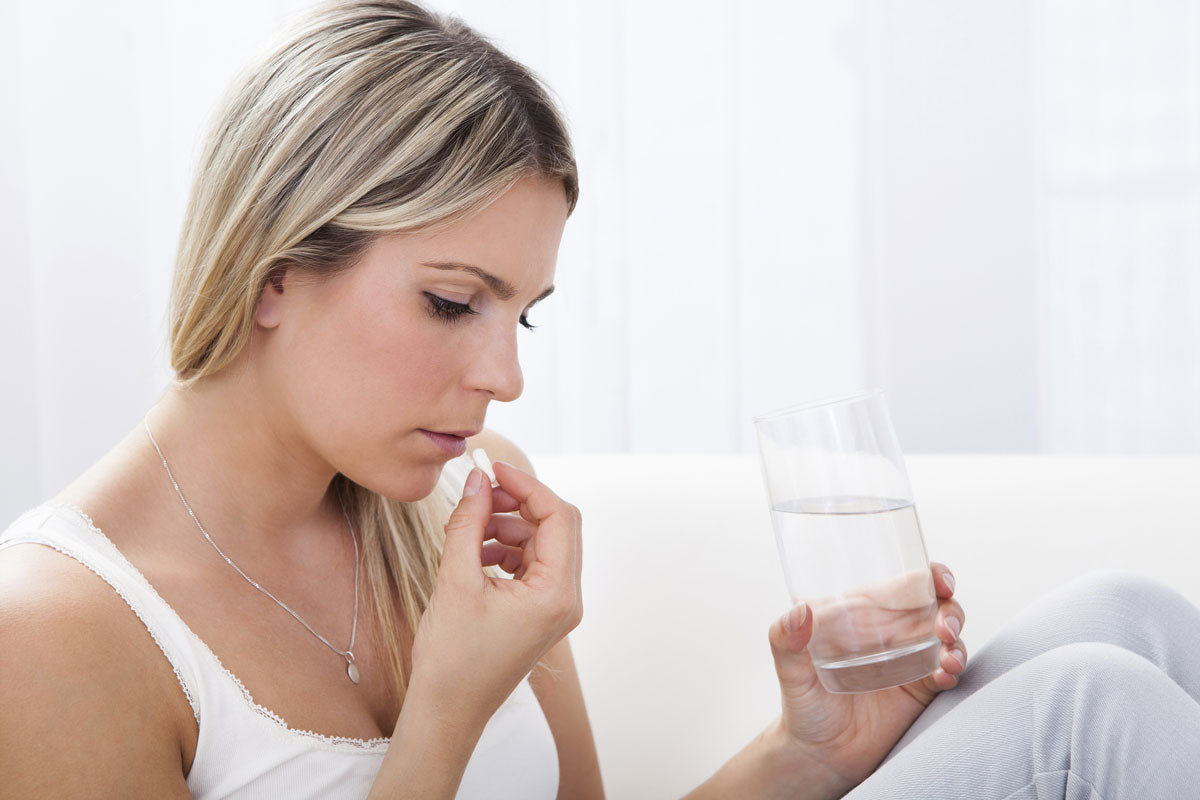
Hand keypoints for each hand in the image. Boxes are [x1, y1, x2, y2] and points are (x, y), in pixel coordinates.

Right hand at [408, 461, 582, 725]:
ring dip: (511, 526)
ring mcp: (556, 608)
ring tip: (471, 526)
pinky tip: (476, 552)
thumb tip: (477, 480)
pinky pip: (533, 565)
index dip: (527, 486)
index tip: (494, 468)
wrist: (447, 712)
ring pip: (544, 544)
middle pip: (558, 527)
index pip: (559, 517)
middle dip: (520, 503)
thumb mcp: (456, 580)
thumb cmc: (452, 658)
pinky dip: (507, 549)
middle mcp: (566, 600)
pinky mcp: (540, 614)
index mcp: (557, 593)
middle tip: (481, 491)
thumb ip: (468, 523)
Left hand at [767, 564, 965, 793]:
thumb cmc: (803, 705)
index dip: (929, 575)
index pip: (903, 584)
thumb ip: (786, 642)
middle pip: (935, 606)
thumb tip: (799, 611)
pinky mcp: (920, 690)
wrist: (819, 755)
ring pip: (948, 637)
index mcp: (863, 615)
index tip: (939, 580)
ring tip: (947, 657)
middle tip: (945, 628)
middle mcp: (891, 633)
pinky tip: (944, 676)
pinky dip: (953, 670)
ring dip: (956, 641)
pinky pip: (946, 672)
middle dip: (950, 610)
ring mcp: (909, 660)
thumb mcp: (790, 672)